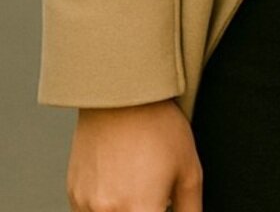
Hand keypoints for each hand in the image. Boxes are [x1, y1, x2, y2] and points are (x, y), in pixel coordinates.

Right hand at [67, 99, 201, 211]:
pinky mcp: (73, 194)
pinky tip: (119, 180)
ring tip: (136, 184)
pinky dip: (105, 206)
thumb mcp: (189, 168)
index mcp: (141, 210)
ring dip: (122, 209)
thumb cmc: (159, 127)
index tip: (162, 205)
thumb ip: (191, 209)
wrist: (122, 94)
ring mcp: (86, 205)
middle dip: (142, 209)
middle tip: (152, 195)